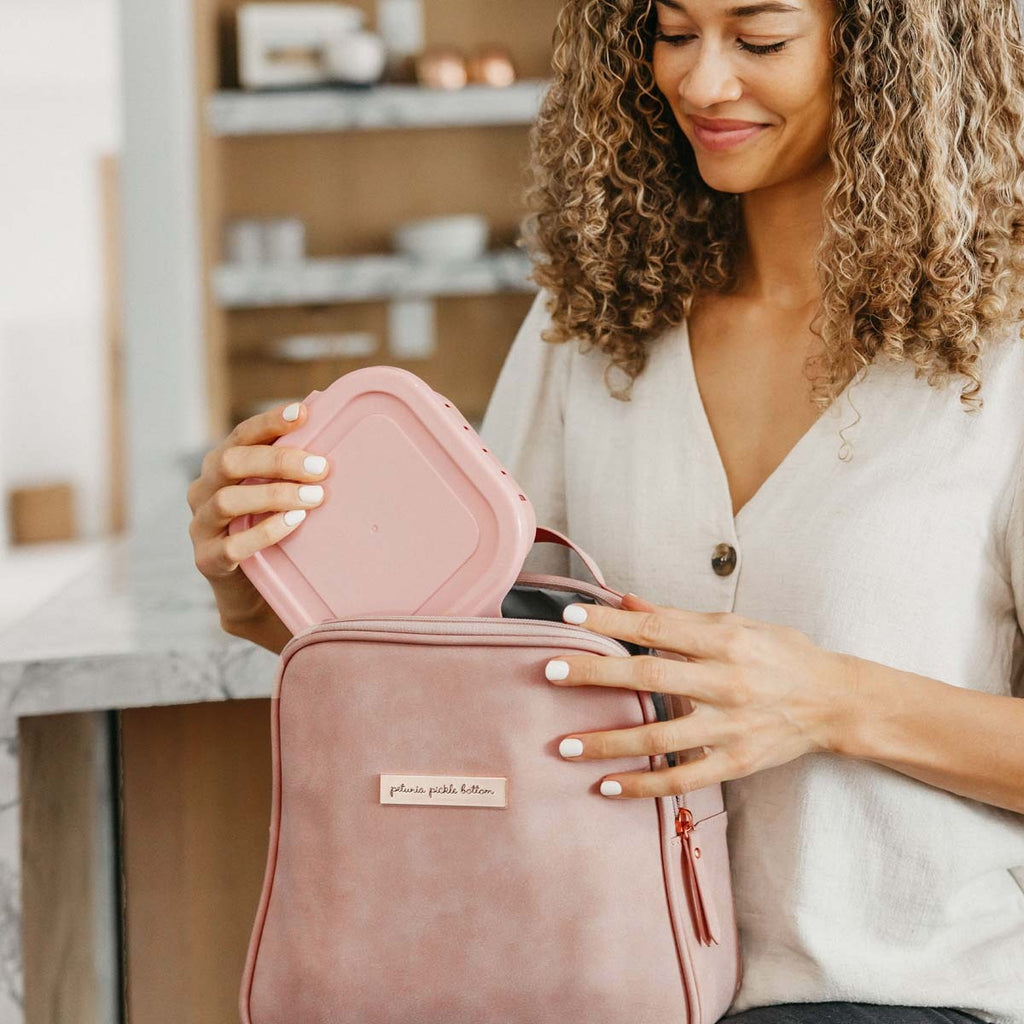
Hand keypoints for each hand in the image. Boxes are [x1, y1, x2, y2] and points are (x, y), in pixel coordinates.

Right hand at [187, 401, 329, 641]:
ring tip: (314, 499)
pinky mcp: (207, 560)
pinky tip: (293, 523)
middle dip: (278, 461)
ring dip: (275, 495)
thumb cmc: (273, 531)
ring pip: (228, 501)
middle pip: (231, 462)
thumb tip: (329, 425)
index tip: (303, 414)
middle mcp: (203, 490)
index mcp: (221, 466)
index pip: (242, 435)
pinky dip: (265, 531)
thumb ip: (293, 468)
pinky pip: (231, 545)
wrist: (252, 592)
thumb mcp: (281, 495)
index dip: (270, 422)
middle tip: (321, 469)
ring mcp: (201, 526)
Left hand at [545, 592, 858, 797]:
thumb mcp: (736, 624)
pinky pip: (682, 778)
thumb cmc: (781, 653)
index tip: (570, 616)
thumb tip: (626, 602)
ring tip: (564, 746)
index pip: (655, 629)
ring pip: (658, 738)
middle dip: (594, 675)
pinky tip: (606, 786)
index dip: (610, 623)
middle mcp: (725, 682)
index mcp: (724, 641)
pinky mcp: (736, 763)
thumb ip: (678, 617)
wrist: (836, 700)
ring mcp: (730, 727)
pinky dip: (643, 785)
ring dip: (607, 742)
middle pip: (648, 678)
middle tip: (549, 672)